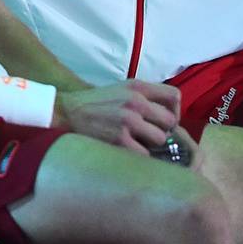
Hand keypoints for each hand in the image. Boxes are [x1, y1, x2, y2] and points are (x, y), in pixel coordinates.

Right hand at [53, 79, 180, 153]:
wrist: (67, 112)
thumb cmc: (97, 103)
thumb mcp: (122, 89)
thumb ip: (145, 97)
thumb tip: (169, 116)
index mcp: (138, 87)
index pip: (174, 96)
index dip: (175, 110)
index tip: (166, 121)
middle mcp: (136, 101)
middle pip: (170, 121)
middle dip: (162, 130)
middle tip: (150, 135)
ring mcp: (128, 121)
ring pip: (160, 139)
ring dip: (151, 145)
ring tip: (137, 143)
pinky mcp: (119, 140)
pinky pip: (144, 154)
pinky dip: (138, 156)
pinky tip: (127, 151)